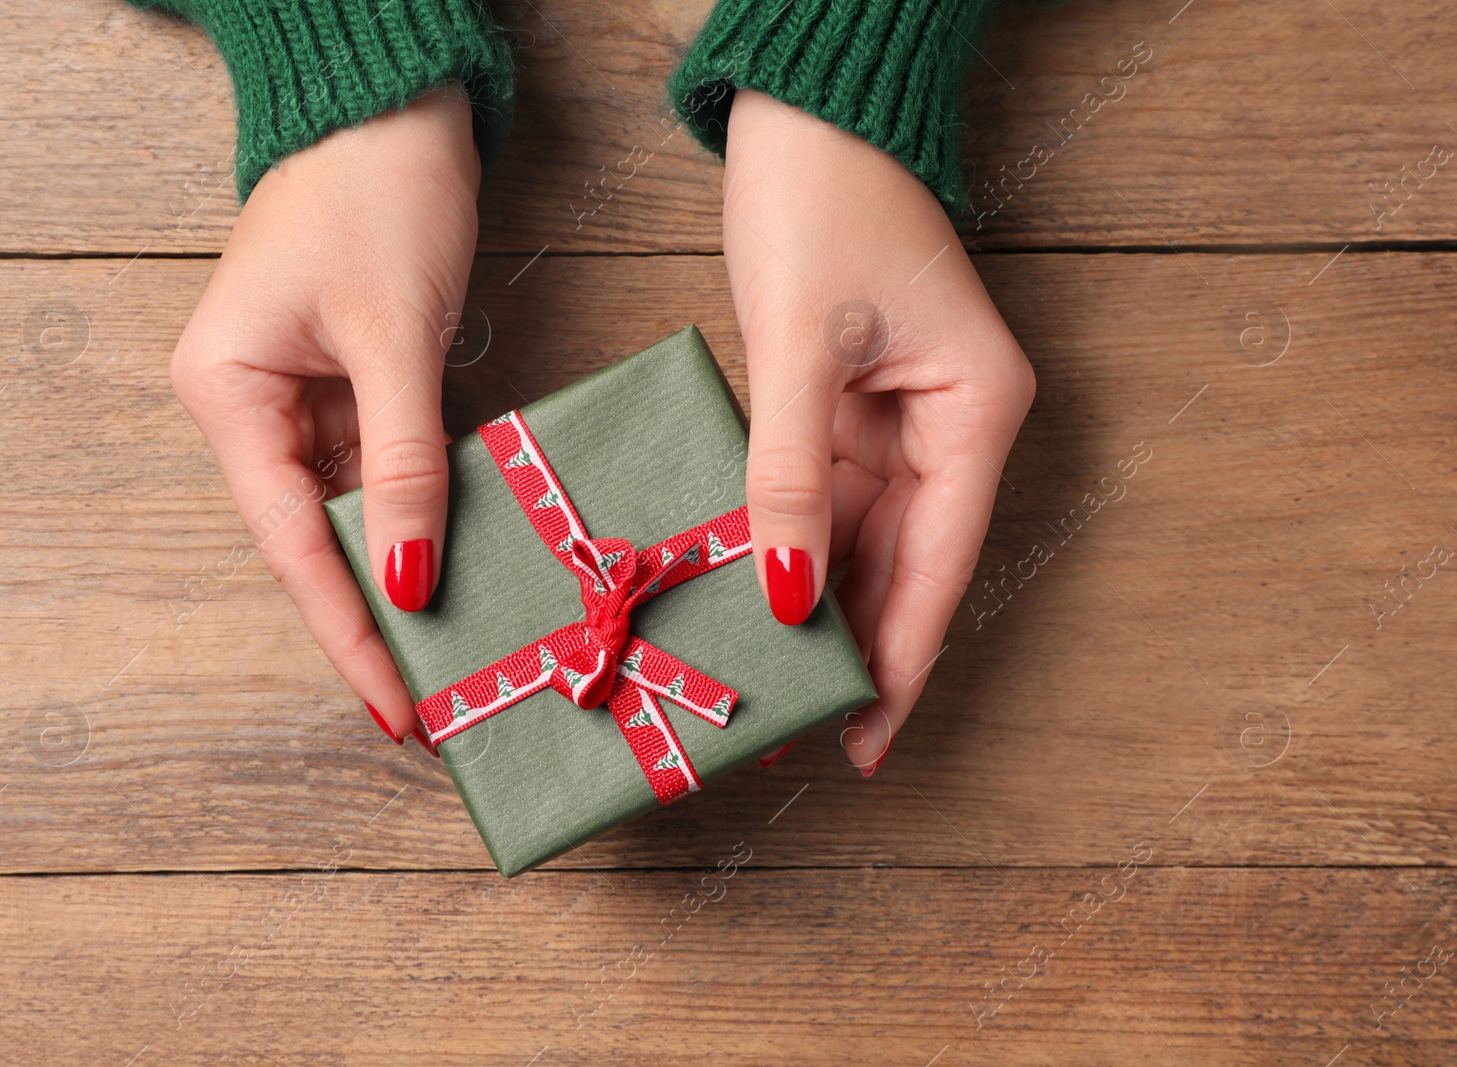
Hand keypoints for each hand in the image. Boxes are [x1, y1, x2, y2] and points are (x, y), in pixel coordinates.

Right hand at [170, 87, 477, 744]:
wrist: (393, 105)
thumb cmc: (374, 196)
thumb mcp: (394, 339)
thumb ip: (404, 464)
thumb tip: (408, 575)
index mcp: (227, 395)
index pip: (290, 543)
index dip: (346, 629)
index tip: (393, 706)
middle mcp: (251, 407)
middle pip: (312, 540)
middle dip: (373, 616)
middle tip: (431, 704)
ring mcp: (301, 397)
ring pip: (352, 511)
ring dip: (402, 572)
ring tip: (454, 654)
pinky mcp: (352, 382)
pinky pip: (385, 468)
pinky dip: (424, 513)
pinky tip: (461, 566)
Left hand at [721, 90, 1035, 774]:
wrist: (803, 116)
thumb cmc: (822, 202)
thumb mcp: (800, 346)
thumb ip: (789, 473)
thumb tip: (785, 592)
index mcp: (977, 412)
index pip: (940, 562)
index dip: (901, 657)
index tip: (867, 738)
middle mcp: (949, 427)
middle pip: (904, 566)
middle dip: (854, 648)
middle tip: (802, 734)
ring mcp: (897, 420)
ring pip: (859, 542)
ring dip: (816, 608)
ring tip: (770, 687)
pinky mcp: (846, 407)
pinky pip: (819, 499)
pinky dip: (787, 548)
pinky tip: (755, 602)